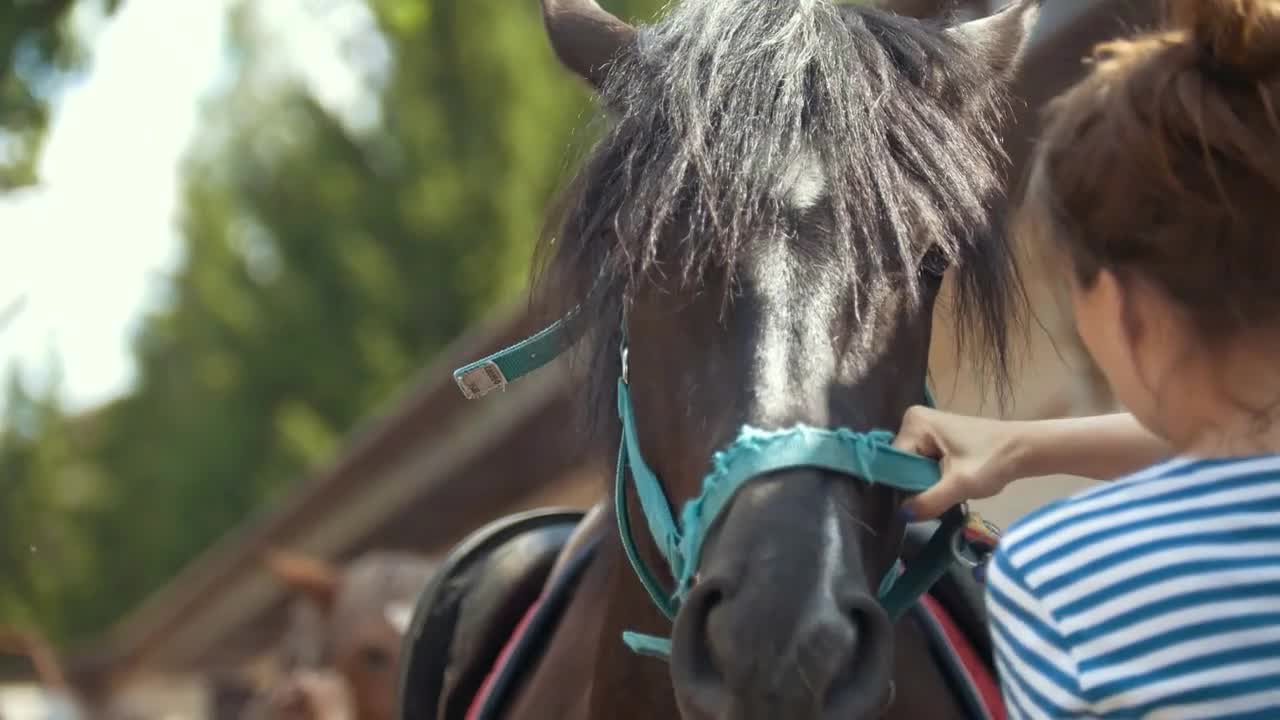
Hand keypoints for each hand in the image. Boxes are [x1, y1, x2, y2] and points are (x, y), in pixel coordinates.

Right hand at [892, 406, 1026, 519]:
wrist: (1025, 450)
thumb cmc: (994, 461)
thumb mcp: (961, 485)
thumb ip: (929, 501)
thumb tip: (903, 515)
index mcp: (914, 423)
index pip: (895, 463)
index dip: (905, 486)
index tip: (923, 504)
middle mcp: (913, 420)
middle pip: (902, 464)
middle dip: (918, 485)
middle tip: (942, 497)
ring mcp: (924, 427)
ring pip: (912, 467)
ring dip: (926, 483)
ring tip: (948, 491)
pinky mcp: (935, 436)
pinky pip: (922, 463)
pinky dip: (933, 477)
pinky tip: (949, 483)